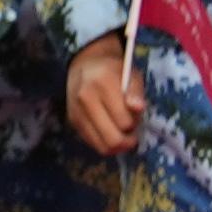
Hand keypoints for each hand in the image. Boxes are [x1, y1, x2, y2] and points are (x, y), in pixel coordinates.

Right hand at [63, 36, 143, 158]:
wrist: (85, 66)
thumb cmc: (114, 72)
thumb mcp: (131, 76)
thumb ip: (136, 92)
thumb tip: (138, 108)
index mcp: (103, 83)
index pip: (124, 121)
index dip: (135, 123)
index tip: (137, 116)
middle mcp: (85, 98)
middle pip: (112, 138)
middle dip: (127, 140)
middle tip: (132, 133)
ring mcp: (77, 111)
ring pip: (102, 146)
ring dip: (117, 146)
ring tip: (122, 134)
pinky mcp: (72, 120)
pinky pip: (92, 143)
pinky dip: (104, 144)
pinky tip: (110, 133)